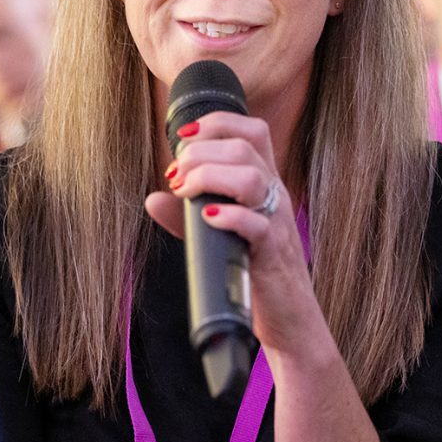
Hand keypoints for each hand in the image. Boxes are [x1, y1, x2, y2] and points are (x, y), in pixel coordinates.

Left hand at [144, 111, 322, 356]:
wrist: (289, 318)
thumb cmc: (254, 269)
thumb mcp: (218, 234)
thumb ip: (186, 216)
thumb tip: (152, 199)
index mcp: (265, 183)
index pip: (252, 130)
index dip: (216, 123)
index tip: (181, 138)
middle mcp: (275, 196)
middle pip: (245, 147)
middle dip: (200, 153)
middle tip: (175, 176)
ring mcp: (278, 223)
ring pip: (251, 178)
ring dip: (209, 177)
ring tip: (185, 193)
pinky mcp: (274, 253)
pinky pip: (258, 225)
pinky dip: (229, 217)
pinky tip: (206, 219)